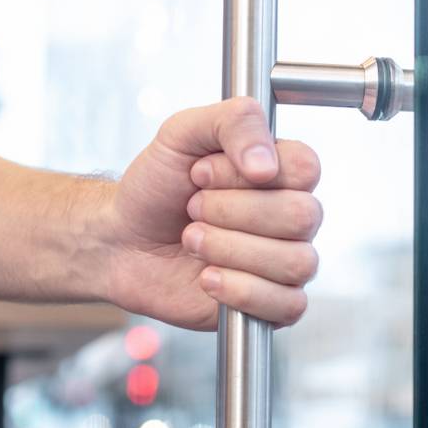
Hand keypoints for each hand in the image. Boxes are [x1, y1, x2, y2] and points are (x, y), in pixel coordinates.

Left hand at [102, 96, 322, 330]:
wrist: (122, 240)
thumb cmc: (156, 187)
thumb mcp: (182, 133)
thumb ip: (233, 122)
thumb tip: (267, 165)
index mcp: (281, 172)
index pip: (306, 169)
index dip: (246, 175)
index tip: (201, 174)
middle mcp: (291, 217)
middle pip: (302, 216)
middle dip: (231, 213)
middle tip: (191, 209)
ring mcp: (284, 261)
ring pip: (296, 262)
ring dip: (229, 250)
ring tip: (192, 241)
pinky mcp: (270, 303)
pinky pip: (288, 305)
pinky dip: (240, 290)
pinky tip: (207, 278)